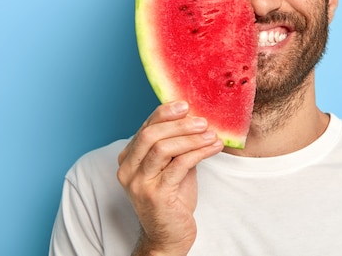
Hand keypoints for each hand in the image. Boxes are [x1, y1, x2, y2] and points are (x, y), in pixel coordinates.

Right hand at [117, 101, 223, 255]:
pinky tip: (213, 147)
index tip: (186, 105)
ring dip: (191, 138)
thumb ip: (177, 145)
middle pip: (151, 135)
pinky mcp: (156, 195)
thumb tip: (195, 118)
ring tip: (211, 134)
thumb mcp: (172, 166)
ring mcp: (139, 184)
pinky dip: (198, 152)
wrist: (169, 235)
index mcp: (128, 159)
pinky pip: (179, 165)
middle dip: (179, 124)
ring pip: (163, 148)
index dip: (165, 113)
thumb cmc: (173, 198)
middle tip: (202, 120)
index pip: (145, 128)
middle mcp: (128, 170)